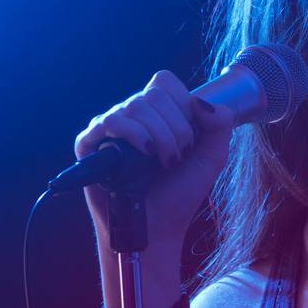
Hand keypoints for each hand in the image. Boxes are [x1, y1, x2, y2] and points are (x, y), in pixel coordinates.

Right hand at [75, 70, 236, 249]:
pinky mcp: (89, 144)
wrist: (157, 226)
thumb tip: (202, 101)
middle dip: (176, 128)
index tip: (191, 137)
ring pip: (135, 105)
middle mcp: (131, 115)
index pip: (164, 82)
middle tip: (178, 157)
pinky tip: (145, 156)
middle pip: (153, 94)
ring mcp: (109, 128)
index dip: (183, 105)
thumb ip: (219, 125)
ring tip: (163, 162)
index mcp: (156, 113)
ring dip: (159, 136)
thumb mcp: (211, 157)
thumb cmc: (180, 192)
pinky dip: (134, 135)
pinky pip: (110, 121)